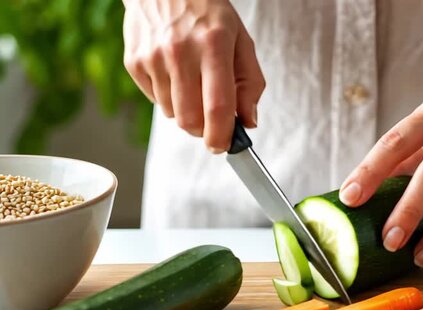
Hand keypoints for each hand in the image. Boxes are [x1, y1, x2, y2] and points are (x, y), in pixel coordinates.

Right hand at [123, 0, 264, 152]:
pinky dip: (168, 98)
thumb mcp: (240, 40)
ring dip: (187, 111)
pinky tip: (174, 74)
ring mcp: (153, 58)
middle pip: (190, 121)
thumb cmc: (208, 13)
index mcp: (213, 45)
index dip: (222, 136)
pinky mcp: (134, 62)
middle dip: (204, 130)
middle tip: (212, 122)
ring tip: (193, 83)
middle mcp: (180, 52)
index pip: (217, 107)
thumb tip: (248, 121)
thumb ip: (250, 83)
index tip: (225, 146)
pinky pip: (154, 101)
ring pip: (172, 115)